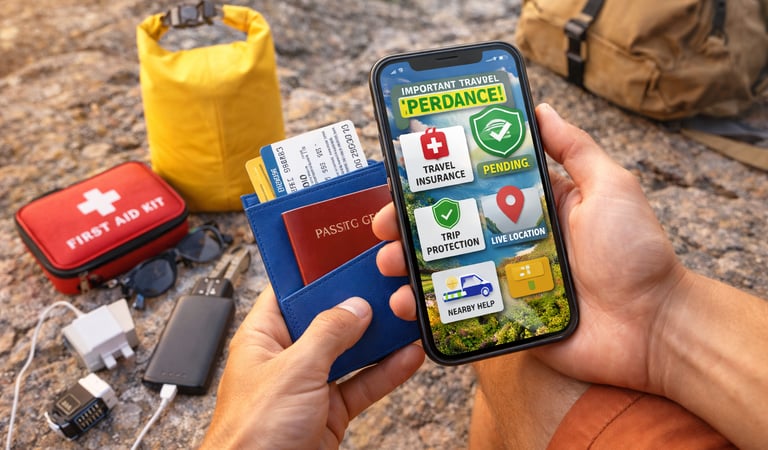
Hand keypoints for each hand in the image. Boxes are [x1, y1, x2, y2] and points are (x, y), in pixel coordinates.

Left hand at [200, 285, 423, 448]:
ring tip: (406, 316)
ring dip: (379, 339)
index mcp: (263, 338)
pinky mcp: (330, 410)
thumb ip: (328, 334)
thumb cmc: (252, 433)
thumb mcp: (294, 370)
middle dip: (357, 306)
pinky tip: (408, 357)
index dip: (315, 274)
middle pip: (327, 320)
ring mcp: (311, 384)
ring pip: (351, 352)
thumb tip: (355, 308)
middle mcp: (287, 357)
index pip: (289, 293)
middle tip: (386, 285)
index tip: (344, 256)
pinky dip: (386, 372)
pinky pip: (363, 384)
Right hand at [373, 103, 685, 393]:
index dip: (438, 181)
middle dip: (411, 224)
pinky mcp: (504, 316)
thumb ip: (574, 149)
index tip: (404, 175)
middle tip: (383, 223)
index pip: (475, 187)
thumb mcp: (609, 187)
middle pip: (450, 228)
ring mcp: (505, 281)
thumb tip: (541, 109)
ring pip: (446, 269)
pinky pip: (459, 310)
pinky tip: (406, 304)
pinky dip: (428, 309)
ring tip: (390, 262)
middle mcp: (513, 241)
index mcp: (532, 206)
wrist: (653, 327)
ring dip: (411, 264)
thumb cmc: (635, 253)